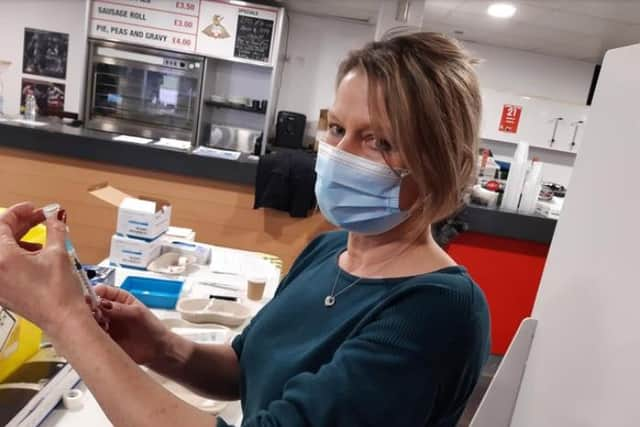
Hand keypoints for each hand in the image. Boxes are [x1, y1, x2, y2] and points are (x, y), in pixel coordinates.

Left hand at [0, 203, 88, 337]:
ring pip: (2, 251)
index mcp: (2, 258)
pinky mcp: (2, 291)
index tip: (32, 208)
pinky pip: (4, 265)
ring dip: (20, 240)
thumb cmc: (58, 293)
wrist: (62, 319)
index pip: (2, 224)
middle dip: (21, 225)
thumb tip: (55, 217)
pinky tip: (37, 256)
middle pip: (1, 237)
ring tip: (42, 239)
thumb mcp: (58, 253)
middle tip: (40, 218)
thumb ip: (55, 230)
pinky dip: (16, 256)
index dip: (19, 212)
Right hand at [94, 285, 171, 364]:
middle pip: (92, 305)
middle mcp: (109, 310)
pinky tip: (96, 336)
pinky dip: (91, 335)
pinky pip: (92, 335)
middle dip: (89, 308)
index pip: (102, 291)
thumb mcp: (137, 313)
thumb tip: (101, 303)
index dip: (94, 293)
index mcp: (119, 299)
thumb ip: (119, 308)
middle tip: (90, 313)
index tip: (89, 297)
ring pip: (90, 320)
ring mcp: (105, 324)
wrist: (156, 349)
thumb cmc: (151, 327)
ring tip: (97, 325)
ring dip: (89, 322)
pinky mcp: (103, 338)